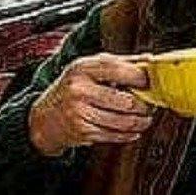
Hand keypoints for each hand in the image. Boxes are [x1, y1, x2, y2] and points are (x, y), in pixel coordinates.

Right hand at [27, 54, 155, 157]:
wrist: (44, 117)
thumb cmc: (73, 88)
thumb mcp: (89, 68)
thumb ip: (120, 63)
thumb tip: (150, 60)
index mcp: (83, 68)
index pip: (118, 70)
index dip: (139, 77)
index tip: (149, 82)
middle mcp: (79, 90)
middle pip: (126, 101)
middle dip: (145, 105)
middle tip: (151, 104)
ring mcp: (79, 112)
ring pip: (124, 121)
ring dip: (142, 122)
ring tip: (146, 118)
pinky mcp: (82, 131)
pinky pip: (115, 135)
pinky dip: (130, 133)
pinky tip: (134, 129)